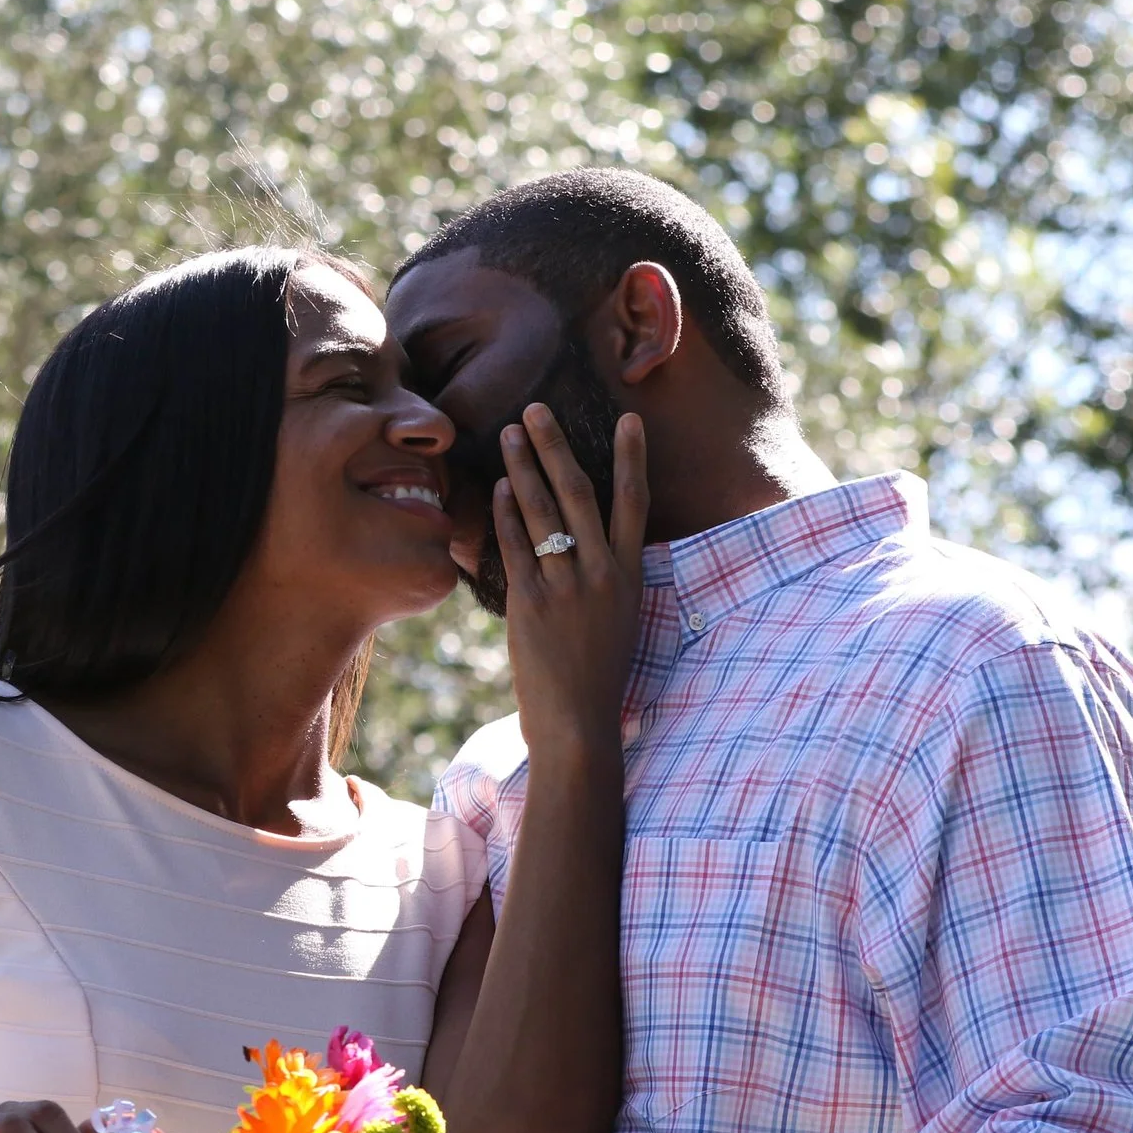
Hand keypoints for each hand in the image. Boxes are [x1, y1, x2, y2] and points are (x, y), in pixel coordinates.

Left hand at [494, 406, 646, 754]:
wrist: (578, 725)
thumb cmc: (596, 676)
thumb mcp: (616, 620)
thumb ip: (604, 577)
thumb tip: (584, 541)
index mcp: (629, 577)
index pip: (635, 503)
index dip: (632, 458)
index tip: (629, 418)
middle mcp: (602, 575)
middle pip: (580, 494)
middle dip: (557, 446)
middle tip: (536, 408)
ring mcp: (567, 588)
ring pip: (544, 514)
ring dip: (525, 469)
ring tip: (509, 433)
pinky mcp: (532, 604)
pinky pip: (516, 548)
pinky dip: (506, 515)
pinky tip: (496, 489)